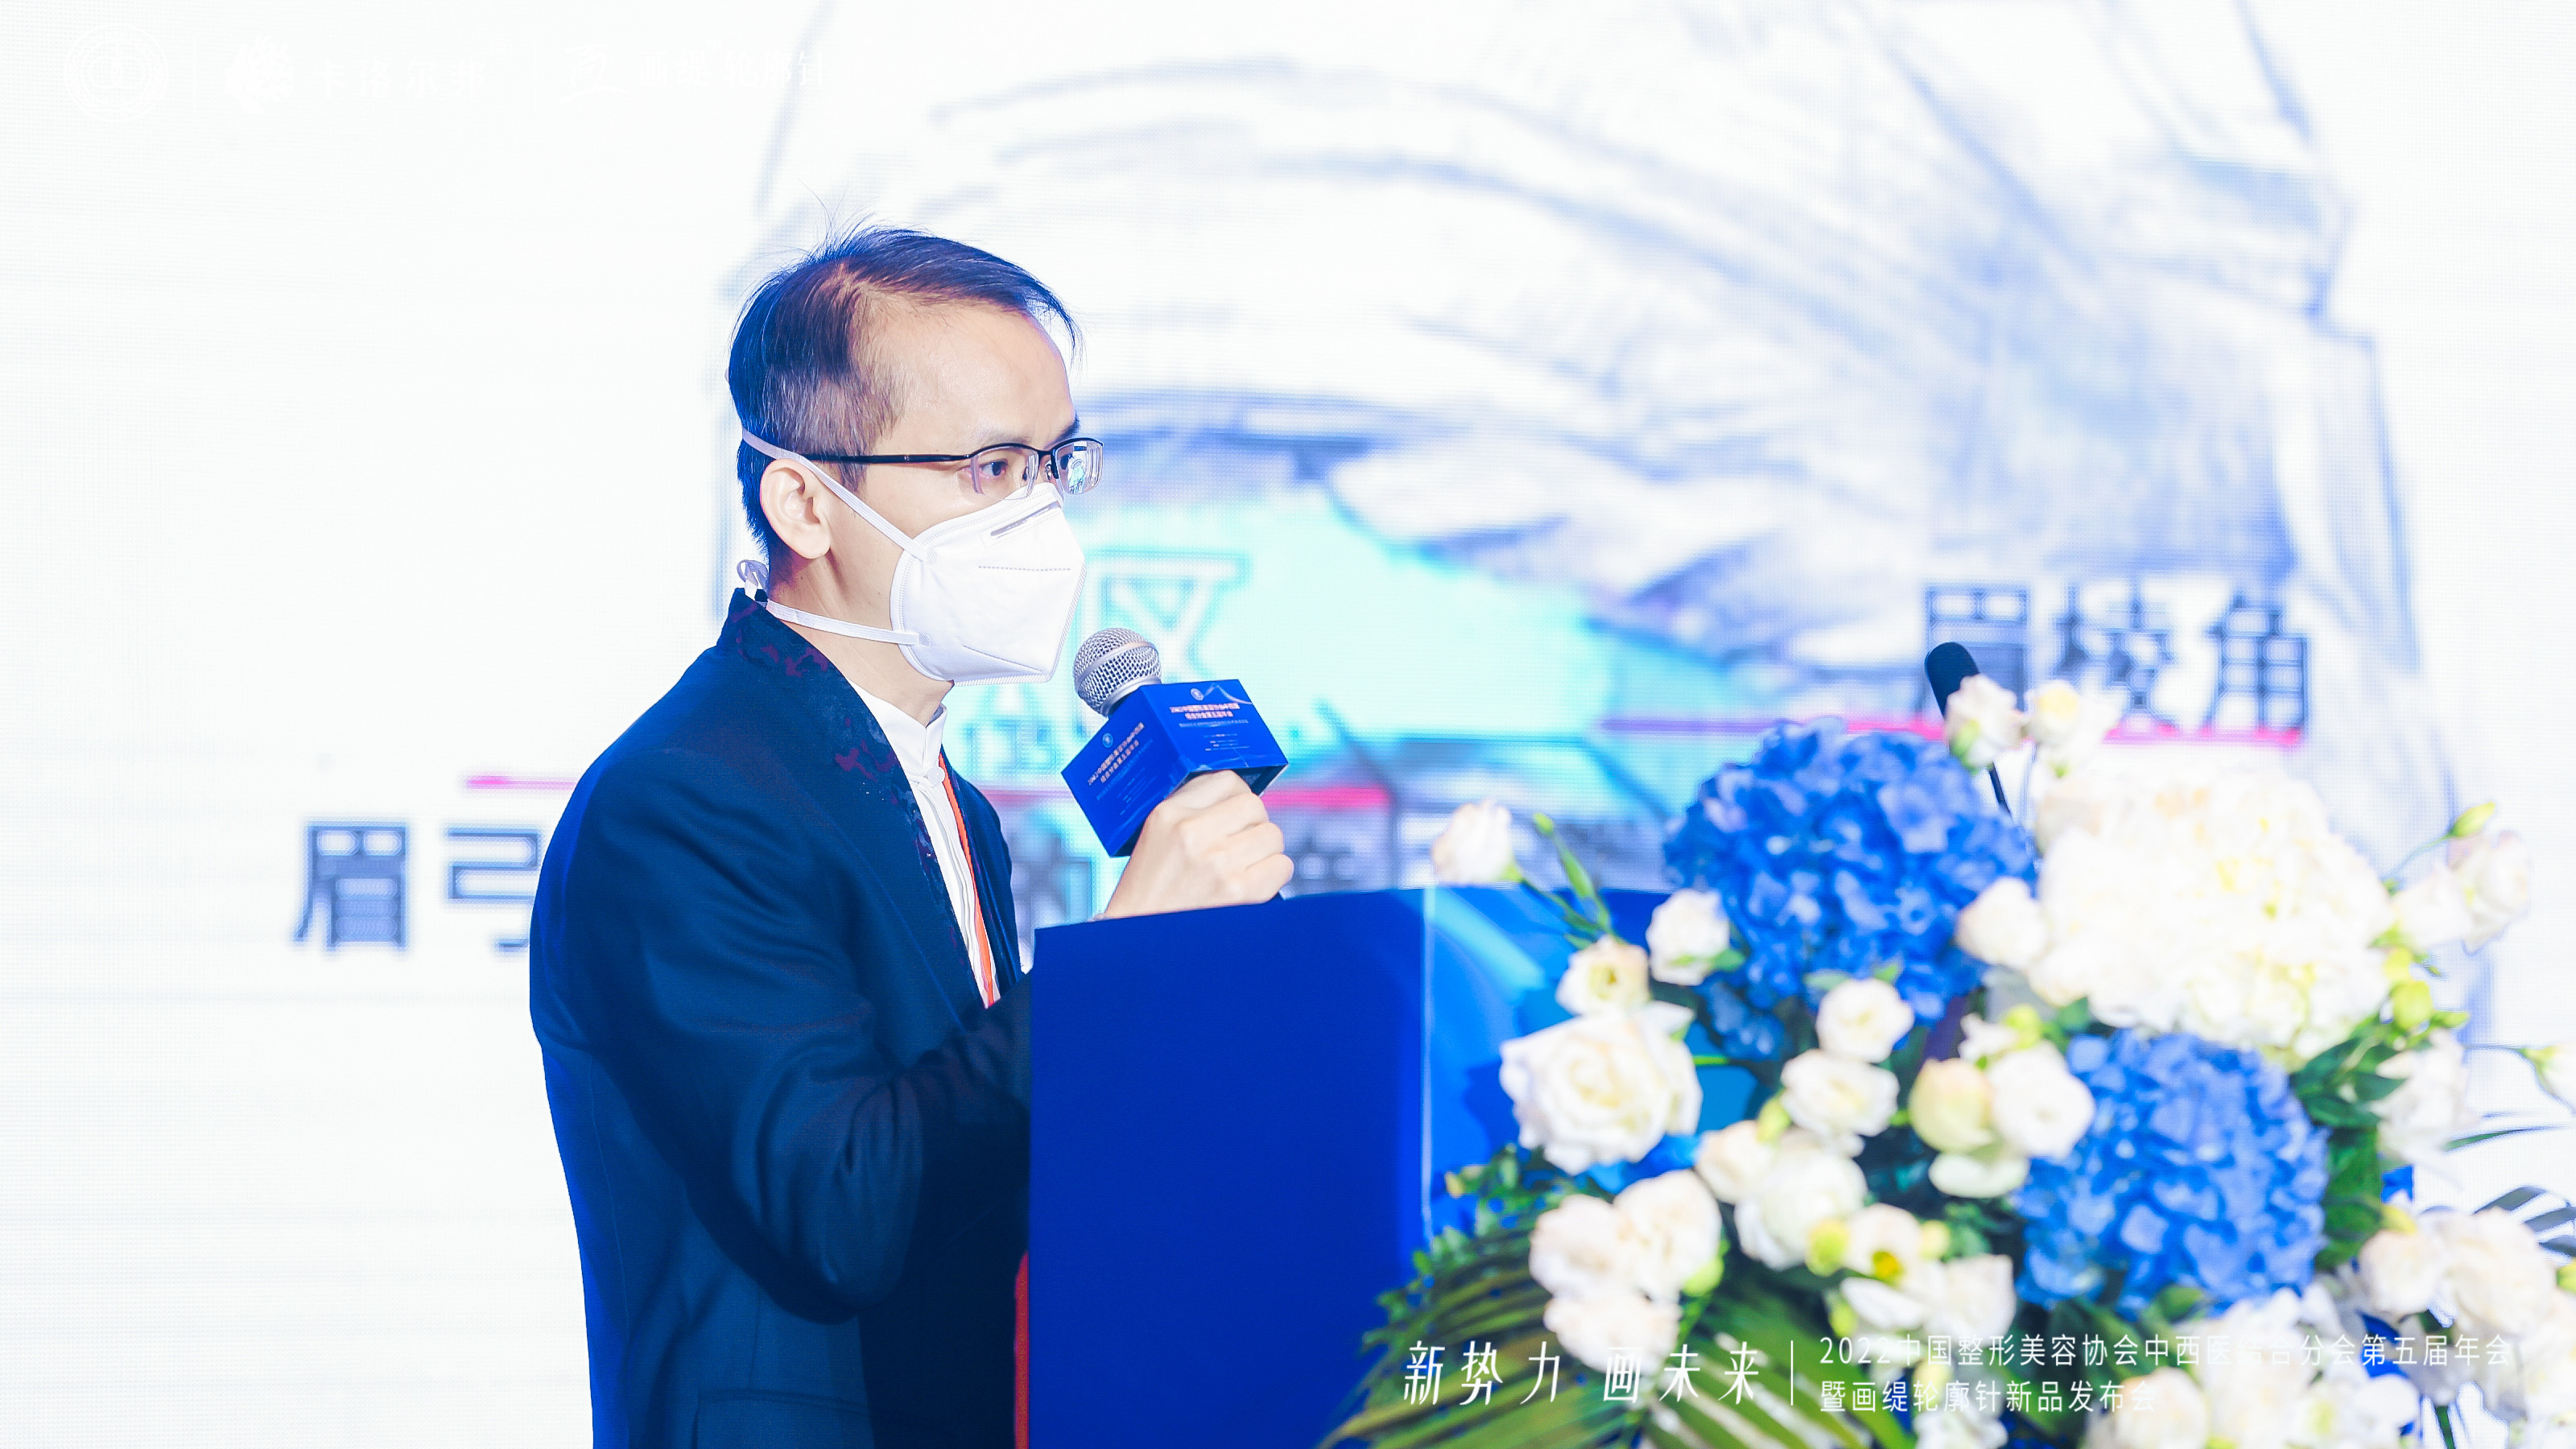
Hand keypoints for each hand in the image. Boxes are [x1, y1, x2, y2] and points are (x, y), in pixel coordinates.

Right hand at [1101, 770, 1293, 917]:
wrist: (1139, 937)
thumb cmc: (1150, 889)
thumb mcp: (1155, 836)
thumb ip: (1190, 809)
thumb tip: (1237, 794)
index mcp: (1169, 814)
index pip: (1227, 781)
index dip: (1237, 798)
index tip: (1234, 815)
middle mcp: (1193, 833)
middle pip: (1255, 806)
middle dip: (1252, 825)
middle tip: (1239, 844)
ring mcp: (1217, 862)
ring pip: (1273, 835)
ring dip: (1264, 851)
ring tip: (1244, 866)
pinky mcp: (1238, 891)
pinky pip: (1281, 866)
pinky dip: (1272, 875)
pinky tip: (1253, 883)